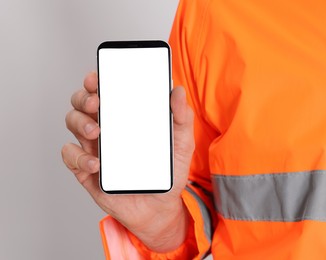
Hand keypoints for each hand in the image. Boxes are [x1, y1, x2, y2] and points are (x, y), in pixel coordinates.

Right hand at [61, 72, 194, 251]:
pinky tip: (96, 163)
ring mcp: (94, 148)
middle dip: (84, 97)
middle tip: (97, 102)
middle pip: (82, 103)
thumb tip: (178, 90)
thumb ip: (182, 118)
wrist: (159, 209)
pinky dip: (78, 157)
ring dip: (80, 123)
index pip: (106, 90)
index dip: (96, 80)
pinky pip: (71, 157)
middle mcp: (107, 128)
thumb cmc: (168, 173)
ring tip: (97, 132)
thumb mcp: (182, 144)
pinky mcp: (87, 170)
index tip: (98, 76)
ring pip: (72, 123)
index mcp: (126, 117)